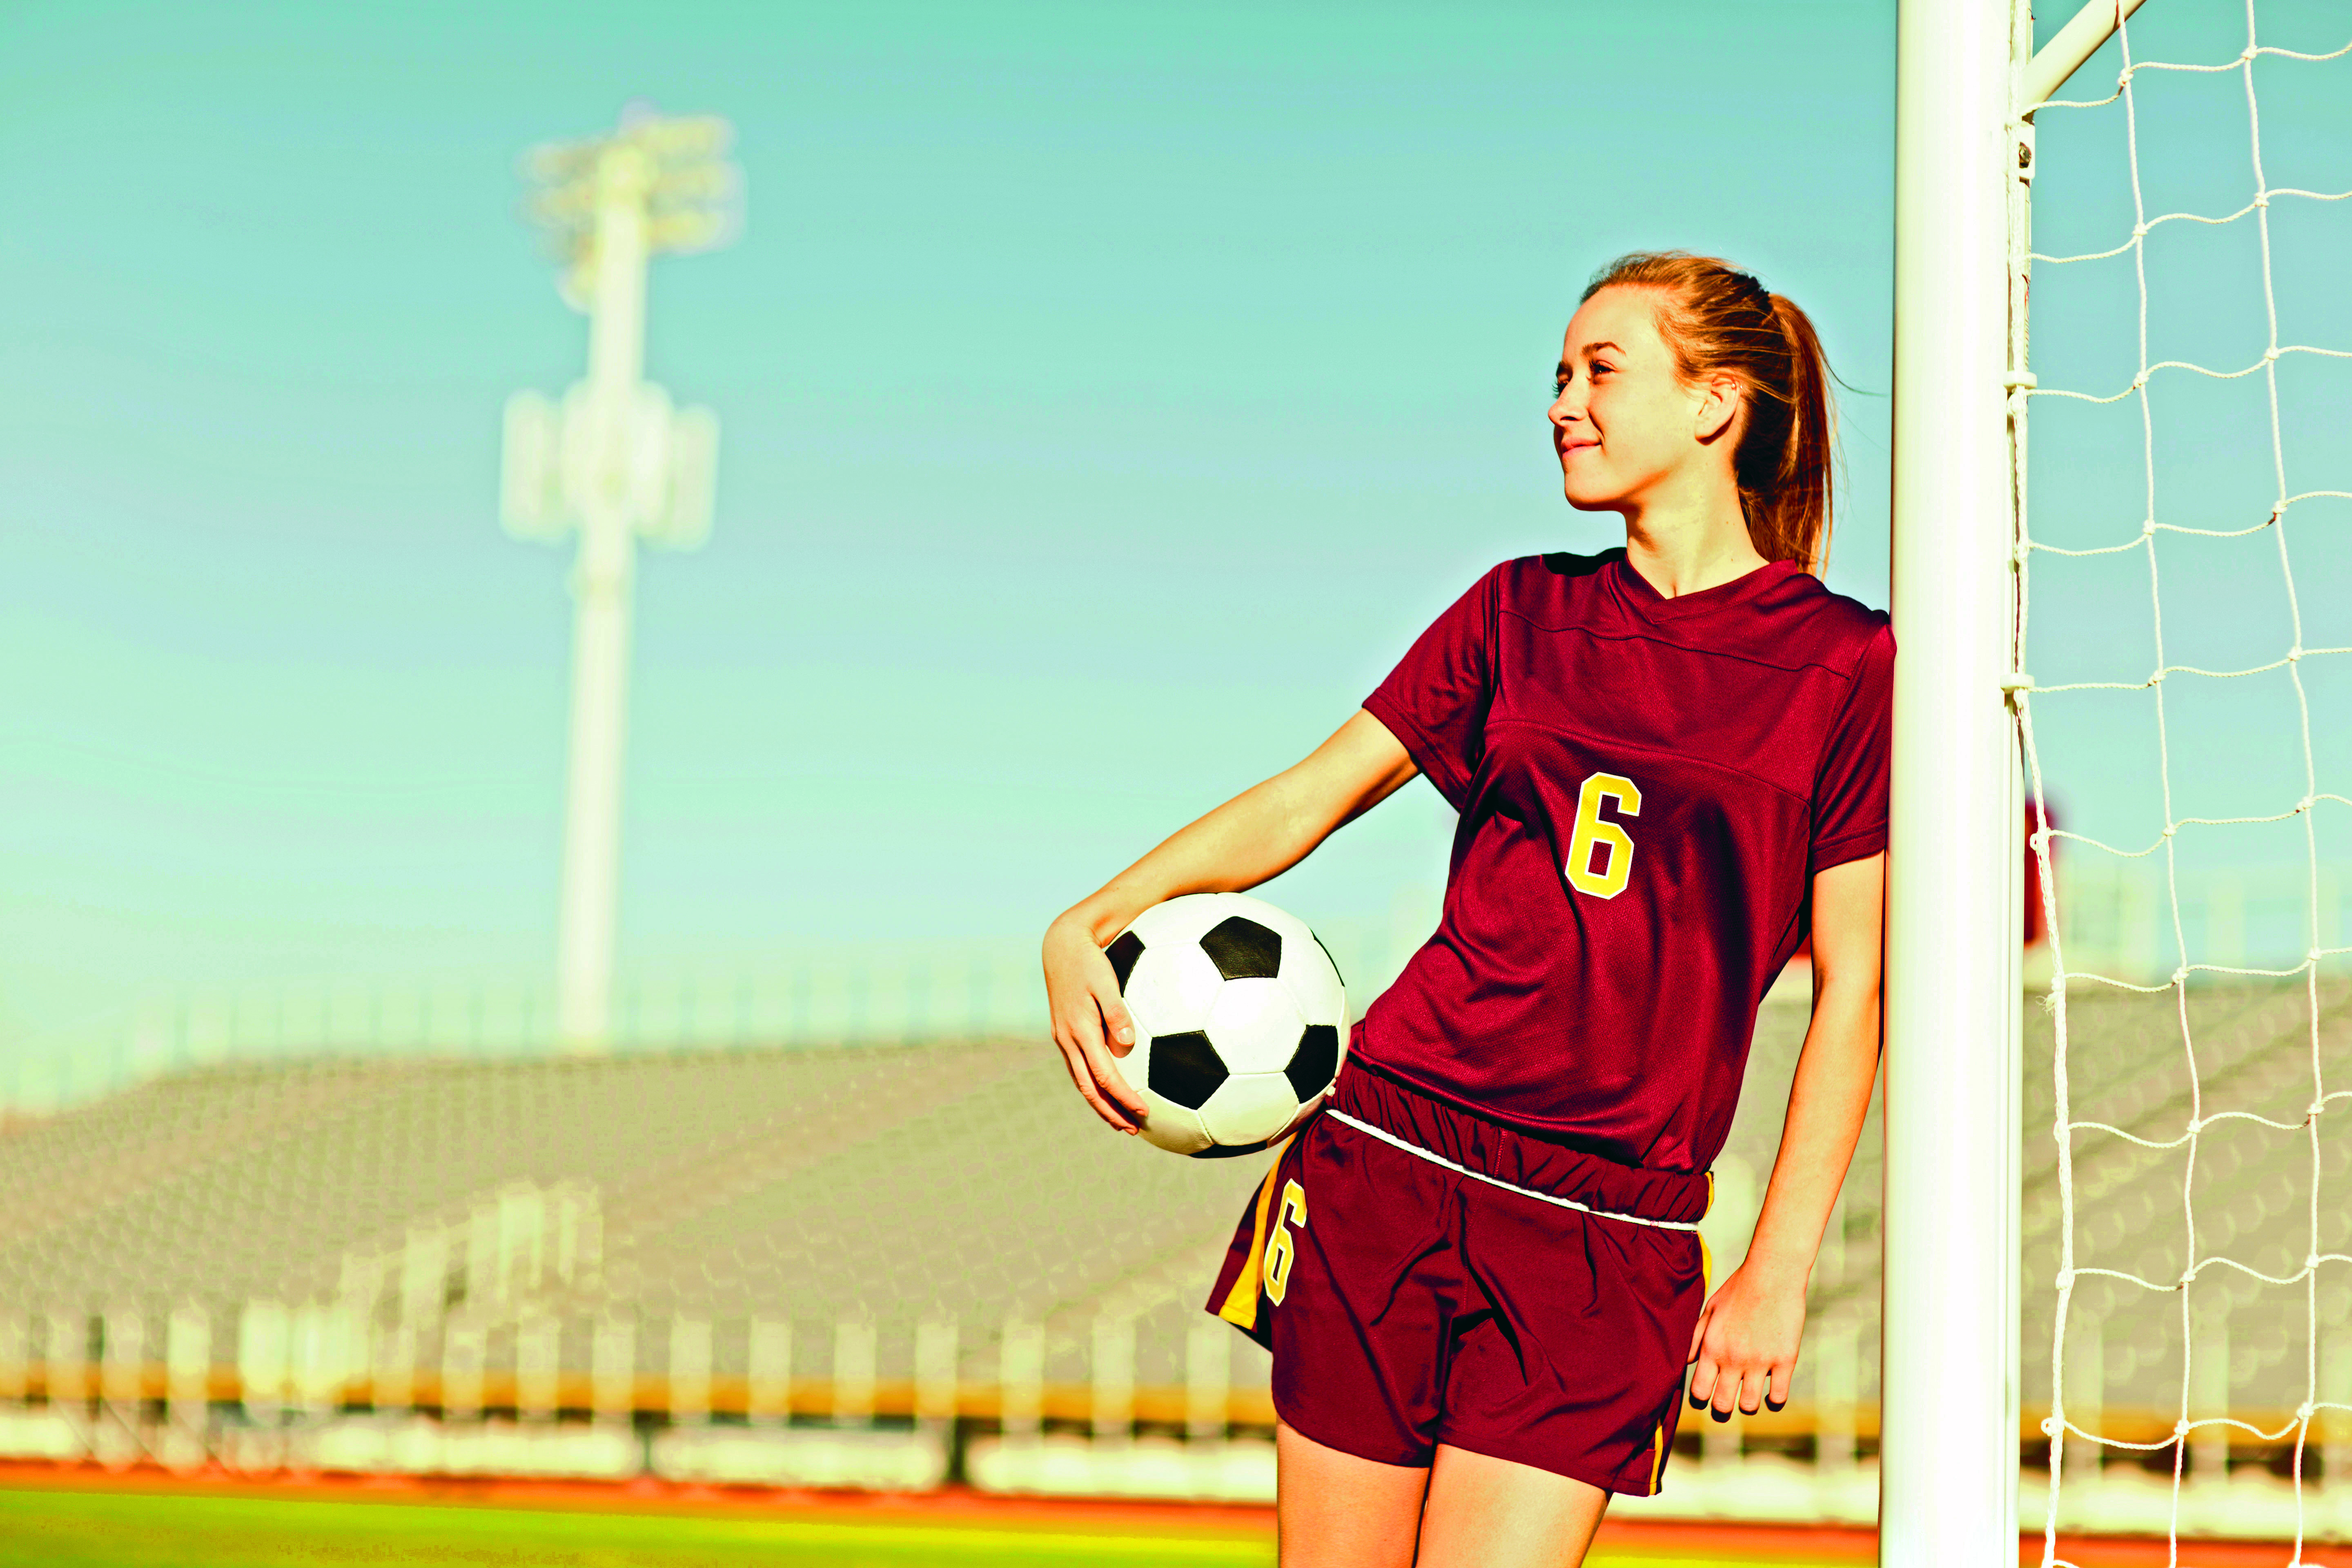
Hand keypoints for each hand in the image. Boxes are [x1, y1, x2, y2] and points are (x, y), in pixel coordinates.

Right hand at [1044, 913, 1151, 1132]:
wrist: (1061, 946)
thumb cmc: (1089, 960)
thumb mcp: (1105, 981)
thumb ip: (1116, 1010)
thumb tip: (1128, 1041)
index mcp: (1079, 1030)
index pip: (1103, 1075)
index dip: (1123, 1097)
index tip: (1144, 1111)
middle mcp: (1068, 1039)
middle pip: (1088, 1089)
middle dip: (1110, 1112)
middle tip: (1132, 1129)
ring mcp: (1063, 1038)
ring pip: (1081, 1082)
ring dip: (1100, 1103)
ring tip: (1120, 1119)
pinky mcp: (1064, 1033)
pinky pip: (1078, 1068)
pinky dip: (1093, 1085)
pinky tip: (1107, 1089)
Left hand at [1686, 1259, 1806, 1419]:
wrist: (1772, 1274)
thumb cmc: (1738, 1289)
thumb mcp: (1710, 1310)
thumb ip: (1695, 1338)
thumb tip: (1686, 1363)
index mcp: (1711, 1347)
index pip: (1699, 1391)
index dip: (1701, 1398)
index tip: (1707, 1395)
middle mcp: (1733, 1359)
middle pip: (1722, 1405)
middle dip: (1722, 1408)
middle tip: (1727, 1401)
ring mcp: (1760, 1361)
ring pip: (1749, 1406)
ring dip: (1748, 1403)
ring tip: (1750, 1392)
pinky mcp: (1785, 1360)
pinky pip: (1779, 1397)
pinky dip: (1774, 1399)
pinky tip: (1772, 1390)